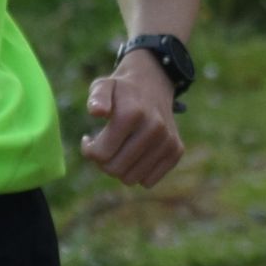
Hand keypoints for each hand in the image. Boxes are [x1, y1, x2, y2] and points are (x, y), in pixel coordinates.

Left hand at [82, 50, 183, 187]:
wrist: (153, 84)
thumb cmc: (121, 91)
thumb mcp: (104, 86)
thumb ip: (97, 97)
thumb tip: (97, 112)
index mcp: (132, 113)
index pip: (100, 154)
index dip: (89, 150)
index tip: (90, 139)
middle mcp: (154, 128)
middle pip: (114, 169)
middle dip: (103, 161)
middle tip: (104, 146)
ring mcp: (167, 140)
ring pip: (130, 179)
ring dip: (120, 168)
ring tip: (119, 149)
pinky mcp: (176, 151)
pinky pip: (148, 181)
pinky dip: (138, 172)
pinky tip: (135, 154)